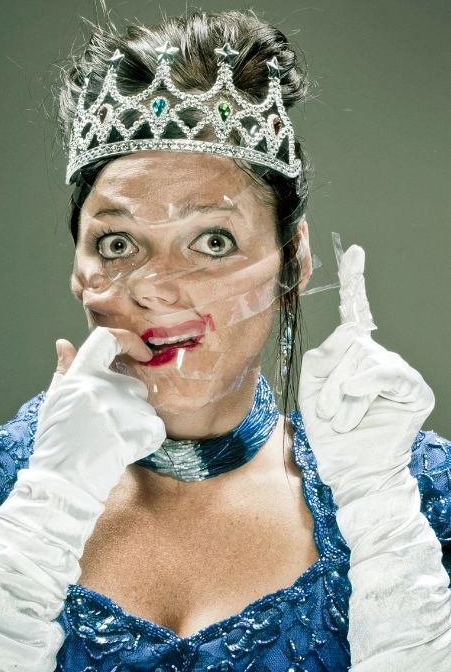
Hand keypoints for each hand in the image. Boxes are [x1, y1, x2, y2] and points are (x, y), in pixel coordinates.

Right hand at [29, 326, 166, 501]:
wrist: (64, 482)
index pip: (107, 338)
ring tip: (110, 439)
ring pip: (142, 404)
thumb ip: (64, 369)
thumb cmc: (56, 442)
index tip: (139, 352)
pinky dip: (145, 436)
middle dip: (124, 399)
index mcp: (82, 374)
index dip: (128, 341)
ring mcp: (128, 404)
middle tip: (105, 424)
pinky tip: (124, 448)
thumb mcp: (54, 401)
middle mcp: (107, 383)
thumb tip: (64, 343)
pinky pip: (154, 425)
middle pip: (130, 380)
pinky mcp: (145, 426)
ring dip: (133, 418)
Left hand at [298, 245, 433, 505]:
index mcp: (351, 354)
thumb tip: (350, 339)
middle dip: (328, 380)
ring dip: (340, 394)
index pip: (354, 311)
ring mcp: (397, 371)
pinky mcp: (413, 389)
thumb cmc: (330, 432)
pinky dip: (362, 390)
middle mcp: (375, 356)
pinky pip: (383, 373)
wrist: (352, 472)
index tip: (356, 252)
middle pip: (347, 342)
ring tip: (341, 419)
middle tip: (327, 412)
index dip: (356, 280)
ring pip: (361, 359)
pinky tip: (353, 406)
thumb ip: (322, 357)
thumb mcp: (311, 389)